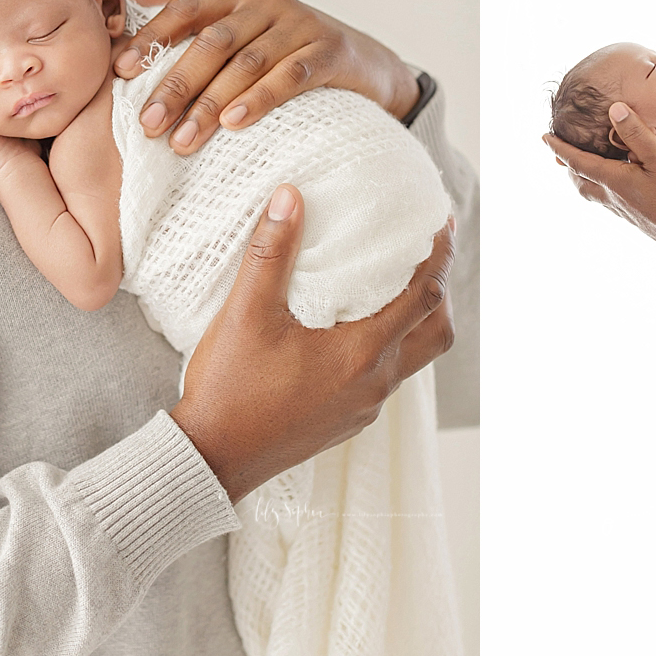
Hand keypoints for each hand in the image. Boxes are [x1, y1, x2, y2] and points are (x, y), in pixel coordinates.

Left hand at [112, 0, 419, 153]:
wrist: (368, 63)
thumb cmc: (293, 54)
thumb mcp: (246, 35)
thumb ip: (196, 25)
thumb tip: (129, 5)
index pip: (186, 11)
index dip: (152, 38)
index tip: (121, 71)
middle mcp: (267, 4)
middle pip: (213, 42)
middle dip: (177, 84)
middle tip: (148, 124)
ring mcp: (301, 25)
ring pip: (247, 62)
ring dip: (211, 103)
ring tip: (183, 139)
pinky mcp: (329, 51)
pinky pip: (289, 76)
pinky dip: (260, 99)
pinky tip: (235, 123)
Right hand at [171, 184, 456, 501]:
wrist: (212, 458)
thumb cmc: (229, 389)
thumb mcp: (245, 313)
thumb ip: (271, 253)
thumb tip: (290, 197)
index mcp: (360, 353)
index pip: (424, 297)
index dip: (440, 256)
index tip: (443, 222)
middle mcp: (374, 382)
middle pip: (437, 331)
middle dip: (441, 289)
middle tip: (429, 253)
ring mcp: (365, 405)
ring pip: (416, 356)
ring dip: (419, 319)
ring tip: (400, 284)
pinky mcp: (350, 419)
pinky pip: (390, 376)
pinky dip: (393, 344)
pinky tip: (363, 327)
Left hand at [543, 102, 655, 260]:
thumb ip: (637, 134)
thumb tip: (613, 109)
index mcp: (614, 181)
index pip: (578, 161)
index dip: (560, 149)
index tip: (544, 138)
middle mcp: (614, 198)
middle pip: (580, 181)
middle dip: (569, 165)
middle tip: (561, 153)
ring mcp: (626, 211)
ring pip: (594, 192)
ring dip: (584, 177)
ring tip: (586, 165)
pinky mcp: (638, 219)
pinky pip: (609, 199)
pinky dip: (603, 186)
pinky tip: (619, 183)